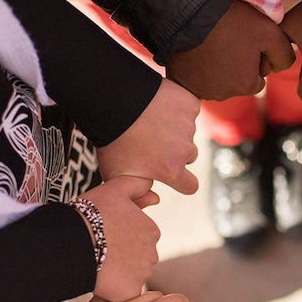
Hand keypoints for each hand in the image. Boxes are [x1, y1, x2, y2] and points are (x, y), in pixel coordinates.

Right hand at [78, 176, 160, 301]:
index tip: (105, 237)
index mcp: (151, 231)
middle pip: (138, 259)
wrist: (71, 241)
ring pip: (131, 277)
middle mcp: (152, 253)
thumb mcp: (115, 189)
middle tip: (100, 252)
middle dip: (123, 258)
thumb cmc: (90, 213)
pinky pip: (124, 293)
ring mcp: (142, 274)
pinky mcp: (130, 291)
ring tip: (97, 265)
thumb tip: (155, 194)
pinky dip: (113, 290)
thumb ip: (138, 186)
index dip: (121, 239)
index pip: (140, 239)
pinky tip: (100, 281)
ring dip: (119, 274)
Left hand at [97, 78, 200, 194]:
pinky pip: (188, 108)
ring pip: (188, 131)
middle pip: (189, 156)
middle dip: (176, 151)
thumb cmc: (110, 139)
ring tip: (151, 119)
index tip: (175, 174)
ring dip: (175, 127)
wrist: (112, 102)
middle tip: (154, 140)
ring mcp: (189, 126)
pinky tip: (159, 103)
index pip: (190, 185)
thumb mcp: (114, 175)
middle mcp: (185, 150)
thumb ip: (135, 191)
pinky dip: (178, 106)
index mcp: (171, 170)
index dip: (183, 182)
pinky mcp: (190, 104)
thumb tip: (154, 199)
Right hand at [165, 1, 294, 99]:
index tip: (245, 44)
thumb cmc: (231, 22)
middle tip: (230, 42)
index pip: (258, 78)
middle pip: (238, 81)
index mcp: (247, 86)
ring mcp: (203, 90)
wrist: (190, 15)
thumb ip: (284, 53)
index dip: (255, 60)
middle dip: (237, 66)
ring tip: (215, 45)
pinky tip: (202, 51)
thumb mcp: (269, 32)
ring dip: (219, 67)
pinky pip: (199, 79)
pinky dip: (201, 68)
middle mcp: (225, 94)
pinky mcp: (186, 83)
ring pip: (219, 81)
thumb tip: (283, 66)